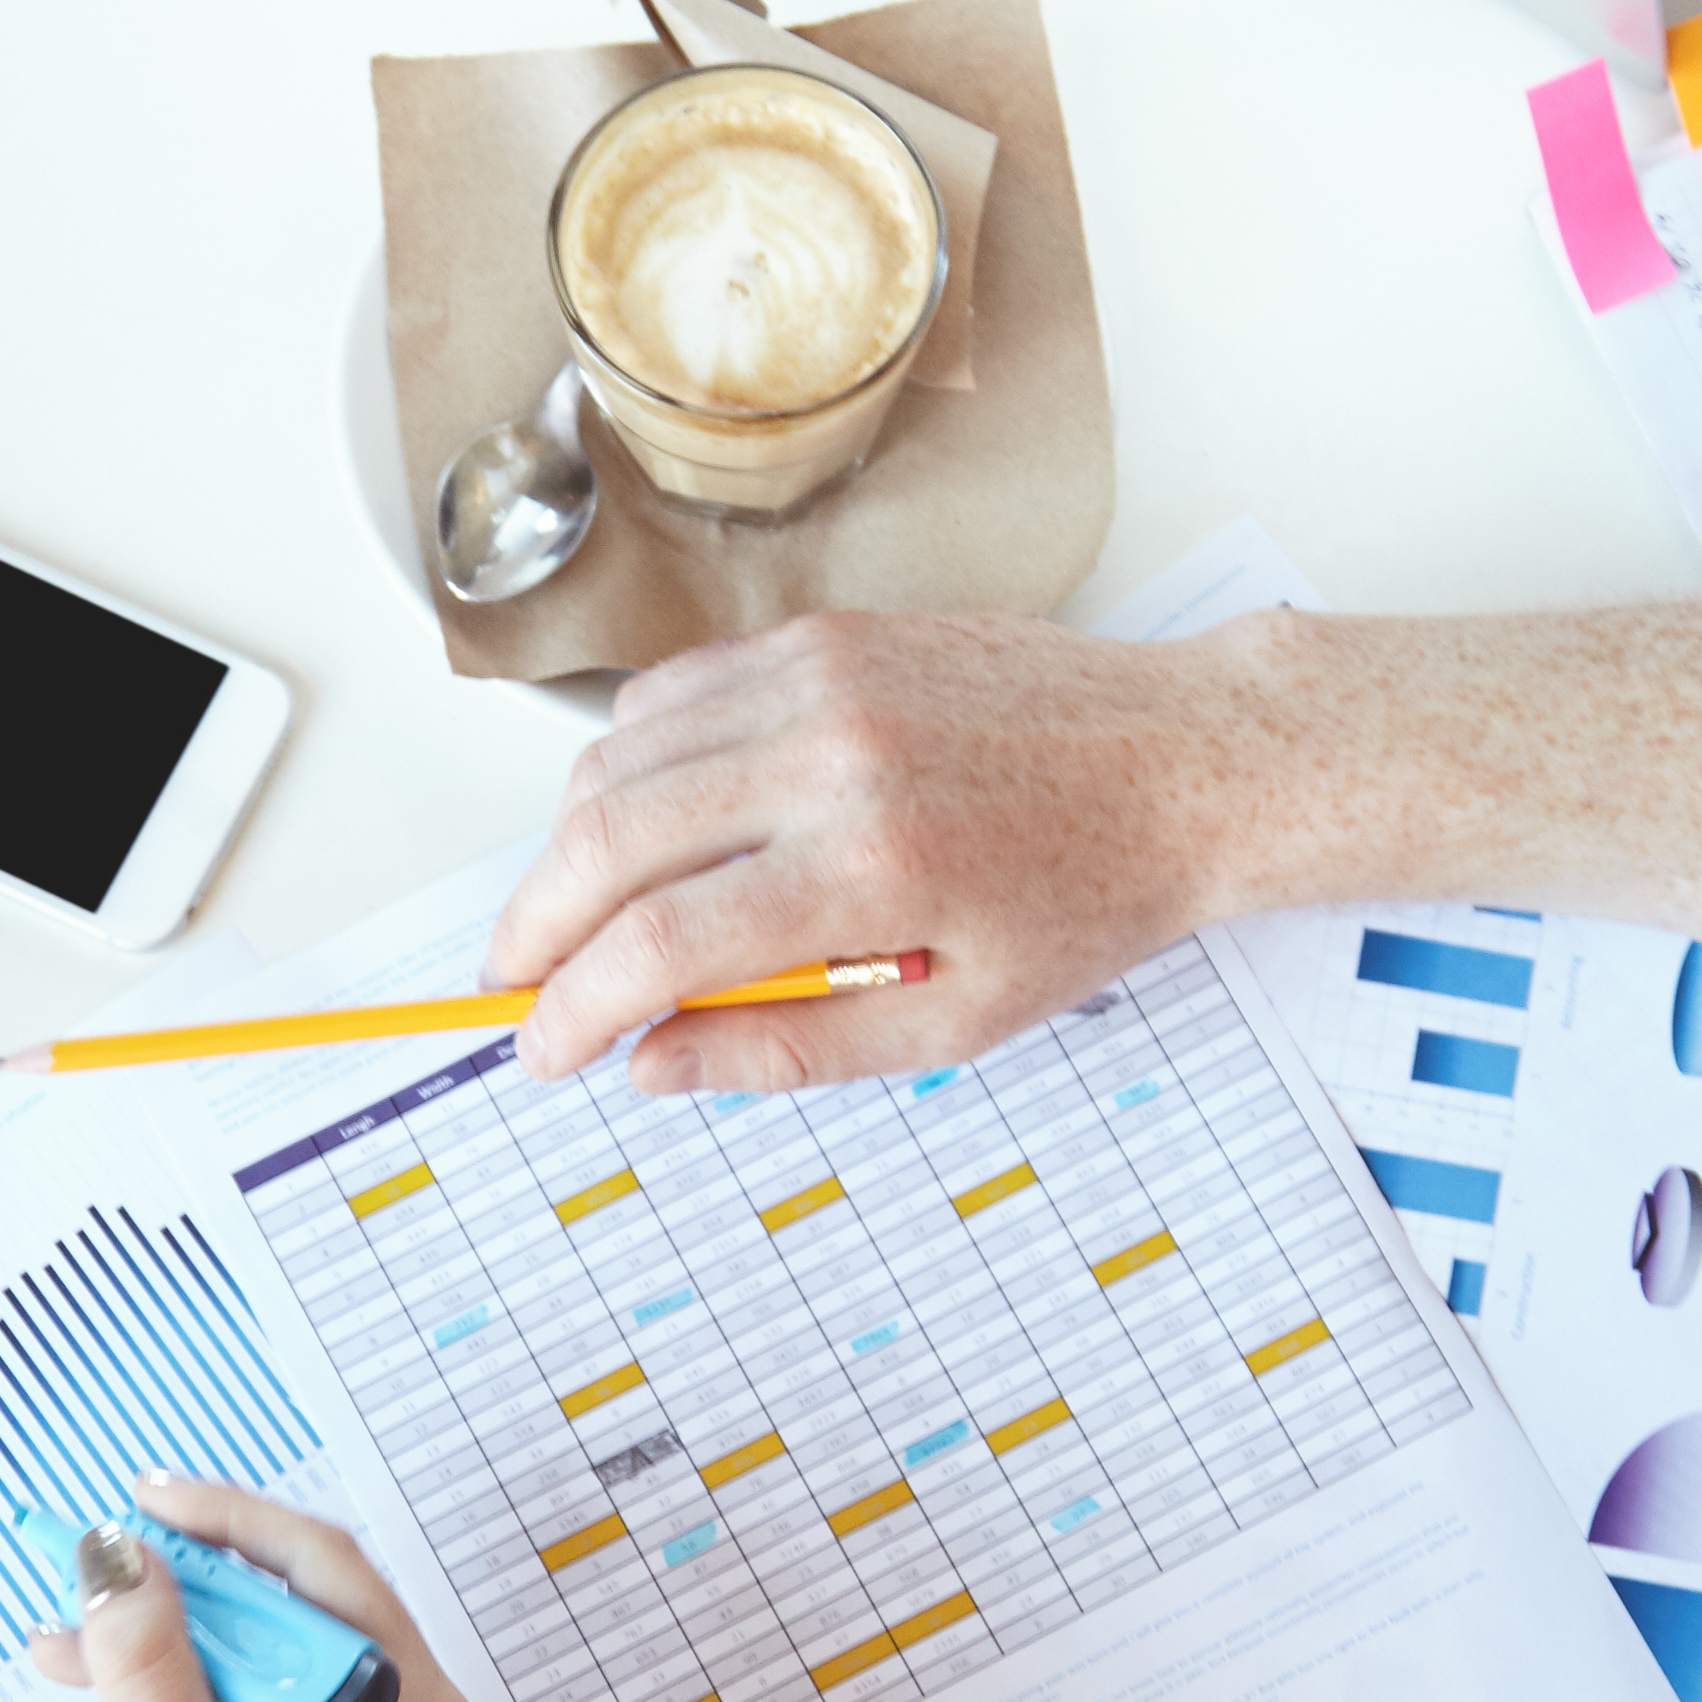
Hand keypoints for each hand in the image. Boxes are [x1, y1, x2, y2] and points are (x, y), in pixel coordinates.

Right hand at [485, 612, 1266, 1092]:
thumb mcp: (955, 1022)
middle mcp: (831, 757)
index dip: (572, 1009)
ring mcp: (822, 679)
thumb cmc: (1086, 897)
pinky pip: (676, 693)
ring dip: (571, 844)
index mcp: (869, 872)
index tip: (546, 1050)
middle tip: (520, 983)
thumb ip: (788, 1050)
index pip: (656, 946)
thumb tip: (650, 1067)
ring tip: (580, 913)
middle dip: (536, 925)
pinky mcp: (826, 634)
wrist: (1181, 761)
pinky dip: (632, 762)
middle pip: (605, 837)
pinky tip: (649, 823)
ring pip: (620, 755)